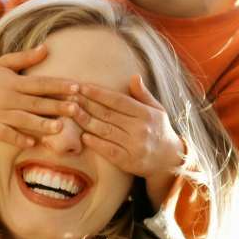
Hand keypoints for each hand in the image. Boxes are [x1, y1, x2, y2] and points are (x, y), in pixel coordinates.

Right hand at [0, 44, 80, 148]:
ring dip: (41, 124)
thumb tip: (46, 47)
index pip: (40, 83)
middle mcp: (7, 98)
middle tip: (76, 109)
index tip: (77, 87)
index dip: (58, 85)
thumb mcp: (4, 64)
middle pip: (35, 102)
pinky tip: (32, 143)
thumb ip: (25, 57)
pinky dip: (17, 139)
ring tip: (60, 128)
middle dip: (56, 106)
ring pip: (22, 120)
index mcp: (13, 82)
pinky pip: (5, 135)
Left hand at [72, 74, 183, 208]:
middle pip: (108, 114)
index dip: (99, 93)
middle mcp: (140, 129)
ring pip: (105, 131)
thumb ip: (143, 94)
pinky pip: (108, 151)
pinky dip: (95, 143)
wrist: (169, 160)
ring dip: (86, 121)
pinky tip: (82, 135)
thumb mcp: (156, 109)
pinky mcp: (128, 162)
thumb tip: (134, 76)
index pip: (118, 101)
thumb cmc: (159, 130)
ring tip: (71, 111)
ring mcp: (134, 146)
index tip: (82, 86)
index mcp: (146, 114)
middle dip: (87, 104)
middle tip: (69, 95)